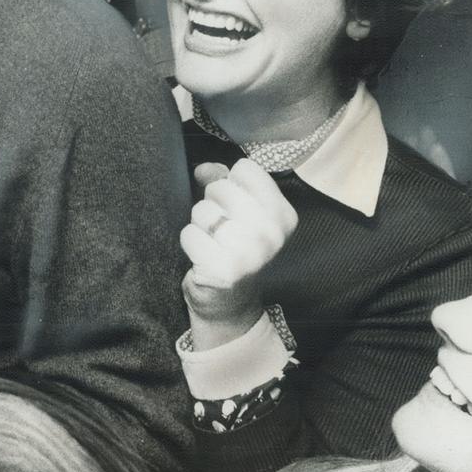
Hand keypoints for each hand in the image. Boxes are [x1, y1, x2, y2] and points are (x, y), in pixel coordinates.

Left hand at [180, 159, 296, 346]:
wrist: (230, 302)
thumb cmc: (234, 249)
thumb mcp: (239, 212)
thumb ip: (222, 181)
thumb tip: (203, 169)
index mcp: (283, 215)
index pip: (245, 169)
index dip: (232, 183)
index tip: (234, 204)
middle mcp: (271, 234)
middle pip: (221, 187)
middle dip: (212, 204)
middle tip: (220, 228)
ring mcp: (249, 253)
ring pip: (203, 211)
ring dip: (200, 225)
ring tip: (213, 242)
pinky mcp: (223, 269)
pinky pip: (189, 234)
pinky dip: (190, 242)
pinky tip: (203, 256)